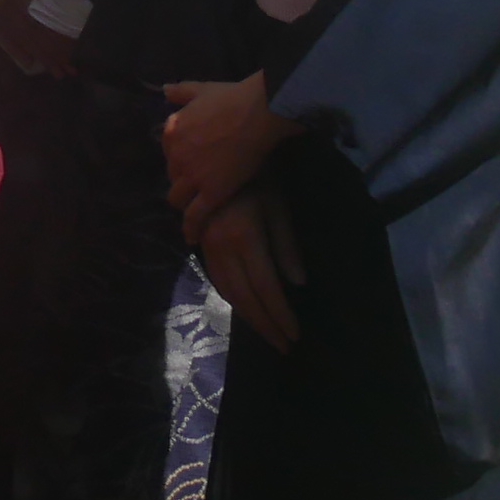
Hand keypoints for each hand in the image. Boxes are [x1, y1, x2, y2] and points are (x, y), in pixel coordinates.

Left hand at [161, 73, 291, 235]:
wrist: (256, 113)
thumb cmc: (232, 98)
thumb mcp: (201, 89)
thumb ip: (181, 92)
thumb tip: (164, 90)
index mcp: (173, 130)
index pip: (167, 151)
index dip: (179, 158)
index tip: (189, 163)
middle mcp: (176, 155)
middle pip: (172, 175)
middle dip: (181, 181)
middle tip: (195, 186)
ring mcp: (192, 176)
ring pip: (178, 198)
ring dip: (184, 203)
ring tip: (192, 211)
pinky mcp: (211, 193)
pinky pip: (195, 216)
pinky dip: (191, 228)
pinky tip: (193, 238)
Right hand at [199, 180, 306, 353]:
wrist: (216, 153)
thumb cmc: (257, 176)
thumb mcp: (277, 208)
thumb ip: (286, 247)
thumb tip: (297, 283)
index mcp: (244, 240)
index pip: (266, 289)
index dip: (280, 315)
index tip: (295, 336)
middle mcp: (222, 249)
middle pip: (244, 298)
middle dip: (265, 325)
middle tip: (282, 345)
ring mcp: (208, 246)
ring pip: (227, 291)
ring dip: (247, 315)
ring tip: (266, 331)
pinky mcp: (202, 242)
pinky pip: (216, 278)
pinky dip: (232, 297)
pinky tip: (243, 304)